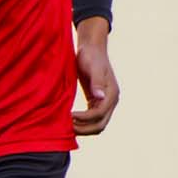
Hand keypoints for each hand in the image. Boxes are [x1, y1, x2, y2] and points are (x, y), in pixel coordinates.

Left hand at [72, 18, 118, 134]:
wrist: (91, 49)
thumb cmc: (91, 56)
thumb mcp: (92, 67)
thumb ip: (97, 82)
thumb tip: (100, 96)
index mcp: (111, 94)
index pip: (99, 114)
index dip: (84, 118)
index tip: (69, 116)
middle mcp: (110, 101)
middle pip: (100, 125)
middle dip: (84, 129)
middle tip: (66, 127)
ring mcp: (104, 102)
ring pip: (96, 124)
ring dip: (83, 128)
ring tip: (66, 126)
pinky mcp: (96, 101)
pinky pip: (91, 118)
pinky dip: (82, 123)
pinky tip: (69, 120)